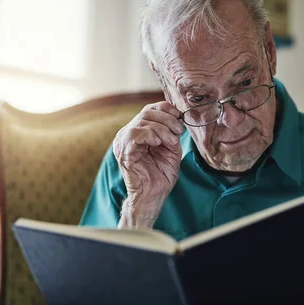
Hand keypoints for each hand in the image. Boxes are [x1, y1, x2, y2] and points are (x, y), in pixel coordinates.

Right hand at [113, 101, 183, 225]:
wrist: (154, 195)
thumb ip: (172, 132)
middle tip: (178, 131)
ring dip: (162, 129)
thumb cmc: (161, 174)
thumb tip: (178, 117)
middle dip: (167, 119)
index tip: (180, 117)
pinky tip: (158, 144)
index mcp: (137, 132)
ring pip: (142, 121)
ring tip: (171, 141)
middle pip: (146, 113)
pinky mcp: (123, 152)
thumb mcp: (171, 148)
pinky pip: (135, 134)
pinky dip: (151, 135)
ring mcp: (123, 143)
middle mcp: (127, 135)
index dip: (165, 109)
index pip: (149, 110)